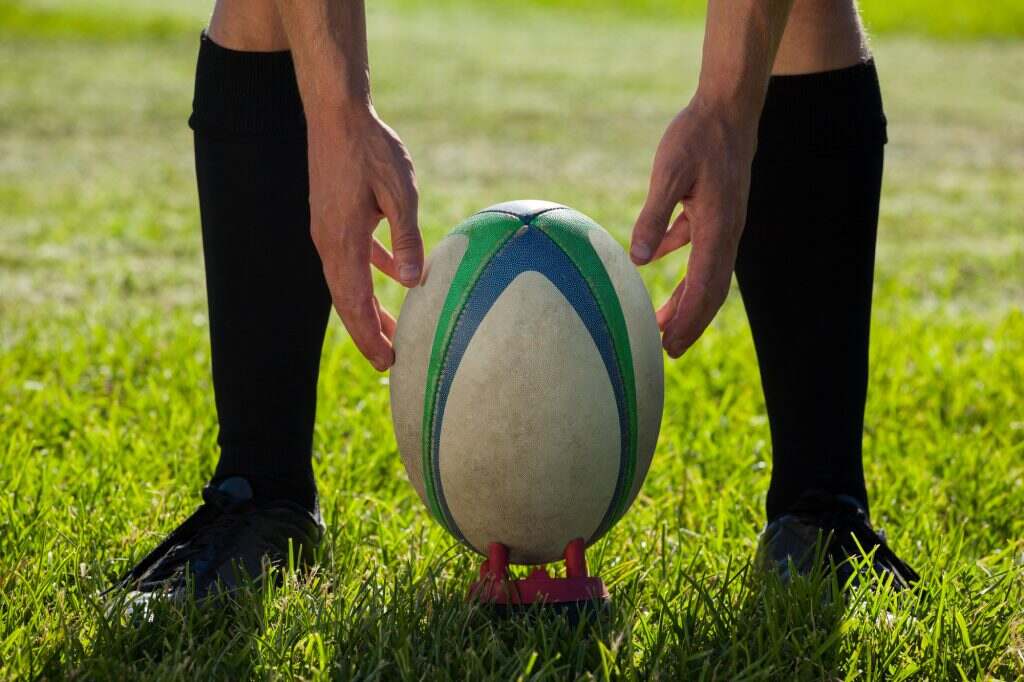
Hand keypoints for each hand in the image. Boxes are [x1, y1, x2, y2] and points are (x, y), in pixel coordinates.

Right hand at [308, 105, 422, 370]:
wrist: (338, 114)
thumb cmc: (372, 149)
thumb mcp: (400, 193)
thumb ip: (407, 238)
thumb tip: (413, 282)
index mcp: (343, 242)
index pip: (355, 303)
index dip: (369, 336)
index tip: (387, 363)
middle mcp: (330, 242)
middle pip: (348, 301)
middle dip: (368, 334)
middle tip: (390, 362)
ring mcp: (329, 230)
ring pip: (350, 281)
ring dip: (370, 307)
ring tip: (393, 330)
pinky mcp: (335, 218)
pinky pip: (354, 257)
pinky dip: (371, 273)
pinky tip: (393, 280)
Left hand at [630, 96, 757, 357]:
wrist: (727, 106)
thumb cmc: (697, 135)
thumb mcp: (668, 173)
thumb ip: (653, 216)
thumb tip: (638, 259)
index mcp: (718, 228)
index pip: (704, 287)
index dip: (688, 320)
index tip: (670, 346)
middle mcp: (727, 231)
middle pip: (710, 290)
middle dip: (690, 323)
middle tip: (666, 352)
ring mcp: (723, 222)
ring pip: (705, 273)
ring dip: (685, 299)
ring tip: (662, 323)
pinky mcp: (714, 209)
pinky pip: (698, 247)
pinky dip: (679, 262)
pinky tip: (651, 263)